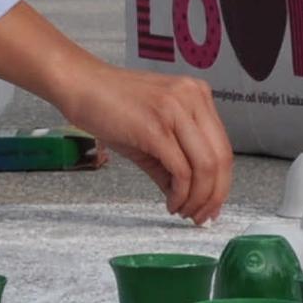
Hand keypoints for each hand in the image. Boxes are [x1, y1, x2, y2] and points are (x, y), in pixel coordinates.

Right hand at [59, 64, 232, 223]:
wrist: (79, 85)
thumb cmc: (111, 106)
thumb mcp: (152, 134)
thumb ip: (173, 163)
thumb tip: (188, 198)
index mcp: (197, 96)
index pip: (223, 147)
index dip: (222, 183)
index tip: (212, 206)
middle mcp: (192, 98)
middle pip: (221, 158)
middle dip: (214, 195)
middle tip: (201, 217)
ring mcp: (175, 110)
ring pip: (205, 166)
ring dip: (198, 198)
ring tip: (183, 211)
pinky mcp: (155, 127)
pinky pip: (180, 169)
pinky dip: (180, 194)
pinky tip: (170, 203)